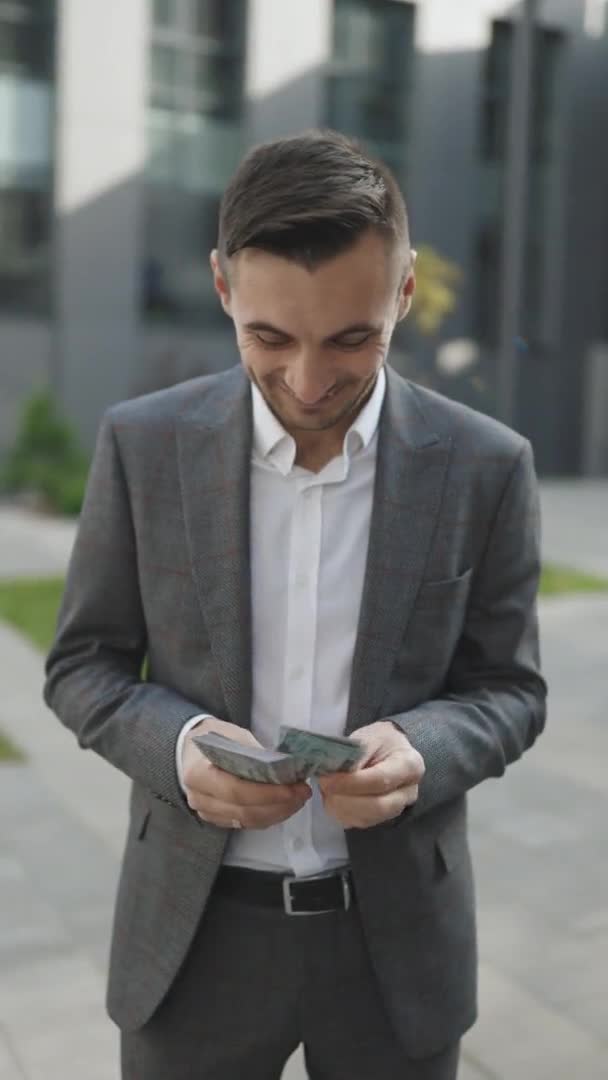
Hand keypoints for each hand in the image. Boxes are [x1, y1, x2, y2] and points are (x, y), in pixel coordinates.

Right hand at [182, 717, 311, 829]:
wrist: (191, 749)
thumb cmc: (215, 738)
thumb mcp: (234, 736)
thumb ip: (254, 753)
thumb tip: (284, 768)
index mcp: (198, 774)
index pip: (236, 790)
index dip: (267, 793)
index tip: (292, 788)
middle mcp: (199, 798)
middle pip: (244, 811)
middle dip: (278, 804)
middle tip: (302, 793)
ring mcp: (207, 812)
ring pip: (247, 821)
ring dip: (277, 813)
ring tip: (298, 799)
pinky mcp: (217, 819)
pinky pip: (246, 824)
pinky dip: (268, 817)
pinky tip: (284, 806)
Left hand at [317, 721, 423, 828]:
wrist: (391, 750)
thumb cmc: (379, 741)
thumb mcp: (368, 737)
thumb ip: (354, 755)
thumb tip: (333, 773)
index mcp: (409, 765)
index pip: (380, 780)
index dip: (351, 783)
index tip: (326, 779)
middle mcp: (408, 792)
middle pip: (377, 806)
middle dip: (345, 800)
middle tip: (323, 786)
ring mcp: (397, 809)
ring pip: (367, 819)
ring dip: (340, 808)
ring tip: (327, 790)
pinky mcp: (383, 819)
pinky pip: (360, 823)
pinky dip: (341, 814)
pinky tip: (333, 799)